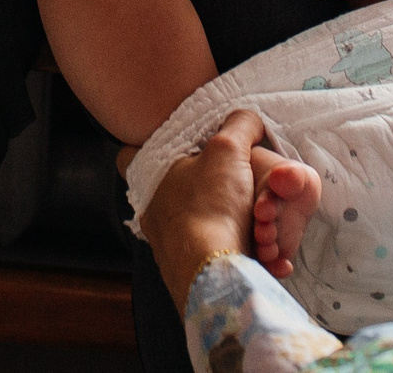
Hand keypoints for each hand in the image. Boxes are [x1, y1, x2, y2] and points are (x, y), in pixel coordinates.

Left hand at [140, 109, 263, 312]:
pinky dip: (241, 251)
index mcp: (152, 182)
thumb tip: (247, 118)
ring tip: (260, 221)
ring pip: (204, 225)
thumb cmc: (211, 207)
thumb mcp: (227, 150)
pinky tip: (262, 250)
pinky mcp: (193, 274)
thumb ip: (239, 125)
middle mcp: (154, 216)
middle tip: (241, 187)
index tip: (165, 143)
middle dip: (214, 189)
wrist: (214, 274)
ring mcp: (171, 248)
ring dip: (234, 223)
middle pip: (178, 192)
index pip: (129, 155)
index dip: (142, 145)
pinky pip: (218, 255)